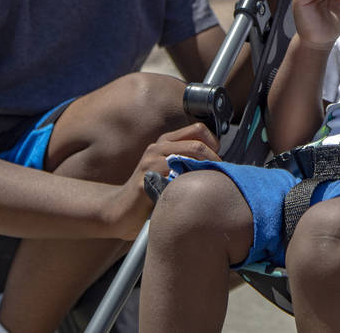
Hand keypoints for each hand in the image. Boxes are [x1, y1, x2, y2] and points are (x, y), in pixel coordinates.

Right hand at [110, 122, 219, 238]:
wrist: (120, 210)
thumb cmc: (150, 190)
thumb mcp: (169, 169)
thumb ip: (187, 160)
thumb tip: (218, 162)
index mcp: (165, 142)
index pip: (198, 129)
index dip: (214, 143)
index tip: (217, 160)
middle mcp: (157, 148)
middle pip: (197, 144)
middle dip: (214, 160)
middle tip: (219, 176)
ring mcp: (150, 163)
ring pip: (189, 158)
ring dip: (204, 172)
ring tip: (207, 186)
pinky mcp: (145, 181)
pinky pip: (176, 180)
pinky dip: (188, 187)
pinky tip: (190, 197)